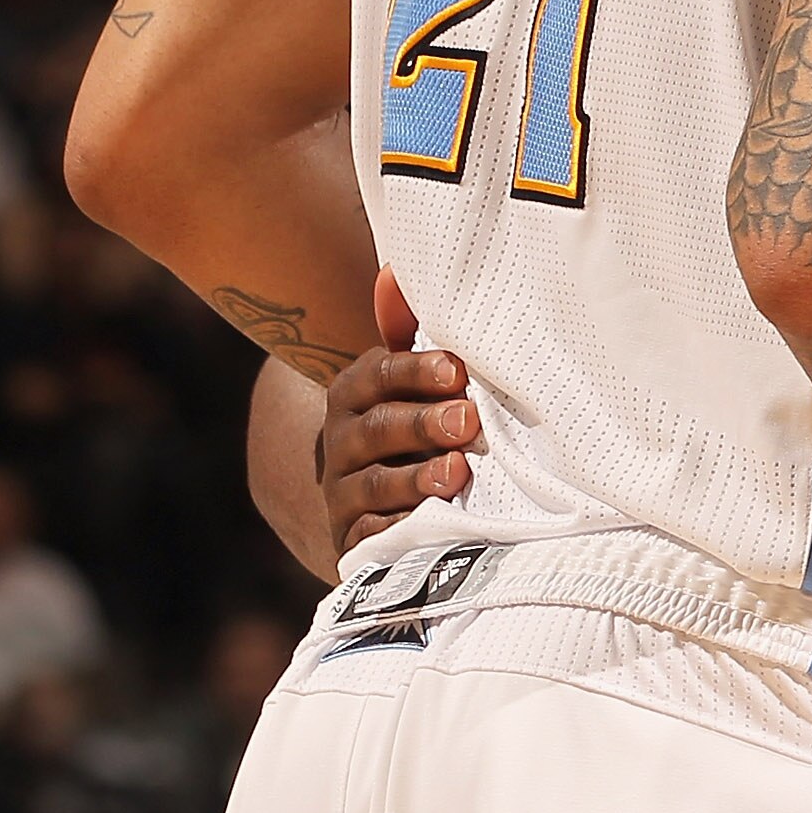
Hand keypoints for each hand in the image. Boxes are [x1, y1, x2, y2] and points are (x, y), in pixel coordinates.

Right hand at [320, 268, 477, 552]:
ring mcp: (344, 494)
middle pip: (376, 430)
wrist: (383, 502)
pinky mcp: (354, 540)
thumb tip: (393, 272)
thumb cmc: (417, 422)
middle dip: (422, 424)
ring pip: (373, 486)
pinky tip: (433, 526)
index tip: (458, 370)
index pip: (377, 376)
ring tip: (458, 473)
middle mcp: (342, 442)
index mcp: (357, 394)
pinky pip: (372, 537)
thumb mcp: (416, 377)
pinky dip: (401, 531)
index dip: (415, 371)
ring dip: (415, 479)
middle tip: (468, 420)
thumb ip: (410, 329)